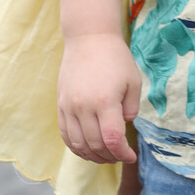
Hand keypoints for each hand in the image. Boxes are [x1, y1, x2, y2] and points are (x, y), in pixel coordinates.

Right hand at [57, 33, 141, 163]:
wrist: (88, 38)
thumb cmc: (115, 58)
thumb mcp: (133, 82)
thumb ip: (131, 109)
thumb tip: (123, 126)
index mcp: (105, 101)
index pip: (112, 140)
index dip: (123, 154)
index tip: (131, 156)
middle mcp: (84, 107)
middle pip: (95, 145)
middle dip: (110, 156)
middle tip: (120, 156)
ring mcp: (69, 106)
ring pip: (78, 144)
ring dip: (92, 156)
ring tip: (105, 156)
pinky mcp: (60, 104)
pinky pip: (65, 134)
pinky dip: (75, 146)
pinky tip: (87, 149)